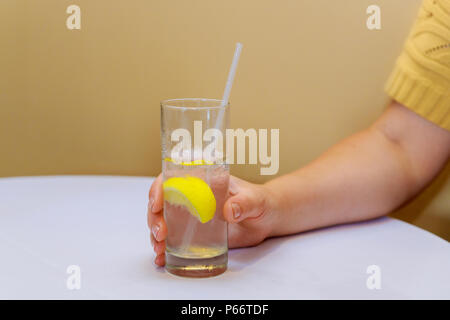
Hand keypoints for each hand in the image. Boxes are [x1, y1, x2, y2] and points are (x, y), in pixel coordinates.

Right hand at [147, 174, 276, 265]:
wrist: (266, 219)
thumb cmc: (260, 202)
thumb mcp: (255, 200)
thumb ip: (244, 203)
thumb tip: (229, 211)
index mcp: (202, 181)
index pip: (172, 178)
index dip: (158, 189)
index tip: (156, 204)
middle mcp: (191, 196)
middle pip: (161, 202)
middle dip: (154, 218)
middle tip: (160, 234)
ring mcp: (190, 216)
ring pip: (163, 221)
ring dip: (155, 234)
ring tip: (159, 249)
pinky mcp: (194, 233)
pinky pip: (173, 238)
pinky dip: (164, 248)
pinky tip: (162, 258)